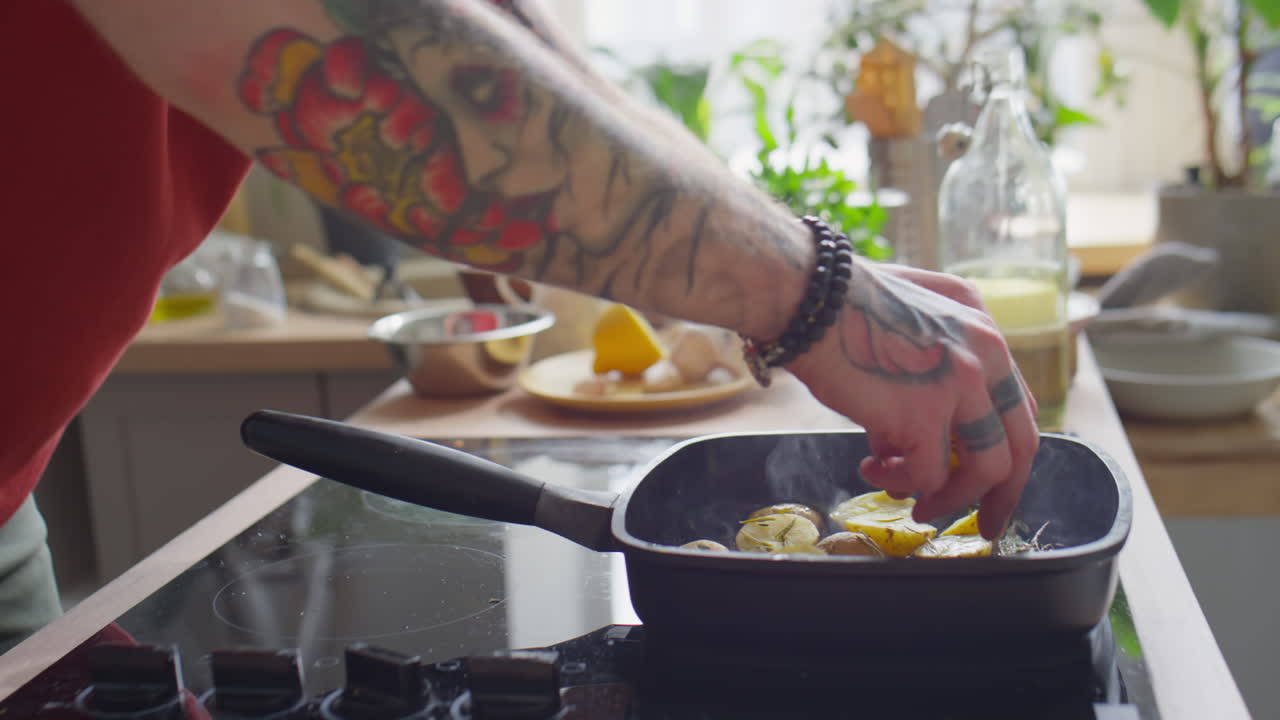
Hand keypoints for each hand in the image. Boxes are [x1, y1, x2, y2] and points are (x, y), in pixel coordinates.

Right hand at [787, 263, 1039, 539]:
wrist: (807, 297)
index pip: (1016, 402)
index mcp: (982, 324)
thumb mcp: (900, 320)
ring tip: (916, 506)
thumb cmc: (835, 303)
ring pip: (985, 469)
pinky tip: (870, 471)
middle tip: (988, 523)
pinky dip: (899, 484)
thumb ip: (918, 371)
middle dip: (1005, 494)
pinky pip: (927, 475)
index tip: (988, 479)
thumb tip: (898, 439)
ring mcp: (960, 383)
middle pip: (1020, 441)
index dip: (1005, 447)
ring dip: (950, 499)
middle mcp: (985, 352)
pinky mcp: (923, 414)